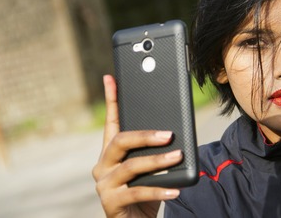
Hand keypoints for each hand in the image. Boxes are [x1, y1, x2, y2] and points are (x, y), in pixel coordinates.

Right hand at [92, 75, 182, 217]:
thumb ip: (152, 151)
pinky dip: (158, 190)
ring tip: (177, 156)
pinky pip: (137, 192)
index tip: (111, 78)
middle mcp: (102, 166)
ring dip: (157, 161)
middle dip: (145, 135)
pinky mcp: (110, 203)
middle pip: (120, 141)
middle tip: (169, 134)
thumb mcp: (148, 169)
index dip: (111, 99)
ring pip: (131, 166)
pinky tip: (174, 189)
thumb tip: (172, 131)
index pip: (111, 122)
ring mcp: (104, 184)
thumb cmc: (144, 192)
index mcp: (111, 153)